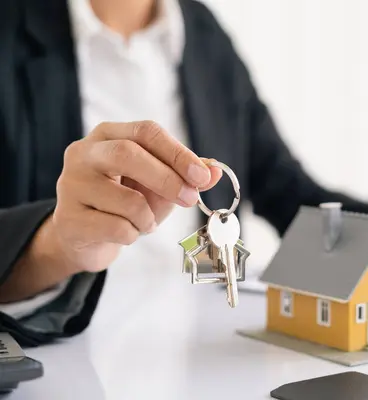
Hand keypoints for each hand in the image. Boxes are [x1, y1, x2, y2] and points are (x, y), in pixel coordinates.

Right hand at [49, 120, 221, 272]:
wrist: (83, 236)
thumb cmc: (123, 202)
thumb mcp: (159, 184)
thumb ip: (186, 175)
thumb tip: (216, 170)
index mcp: (108, 135)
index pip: (147, 132)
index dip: (178, 153)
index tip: (202, 176)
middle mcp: (84, 153)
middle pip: (129, 154)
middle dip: (167, 179)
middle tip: (190, 199)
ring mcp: (71, 184)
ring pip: (127, 200)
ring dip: (148, 218)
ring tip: (145, 222)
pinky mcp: (68, 218)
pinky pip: (117, 228)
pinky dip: (133, 235)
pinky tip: (125, 233)